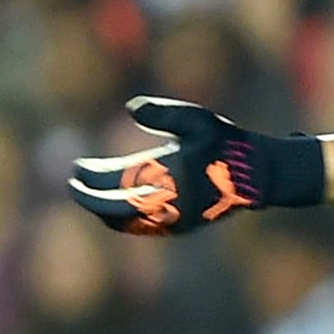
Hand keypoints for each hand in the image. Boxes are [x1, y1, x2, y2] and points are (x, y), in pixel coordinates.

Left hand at [69, 96, 319, 235]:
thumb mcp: (197, 120)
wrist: (259, 176)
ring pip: (126, 222)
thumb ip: (163, 114)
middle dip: (91, 196)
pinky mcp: (181, 226)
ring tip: (92, 188)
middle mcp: (165, 208)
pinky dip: (123, 216)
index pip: (112, 191)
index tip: (74, 170)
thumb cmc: (227, 145)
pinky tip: (118, 200)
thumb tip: (130, 107)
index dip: (89, 183)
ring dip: (105, 207)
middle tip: (74, 180)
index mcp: (163, 183)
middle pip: (113, 211)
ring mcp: (173, 221)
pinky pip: (141, 226)